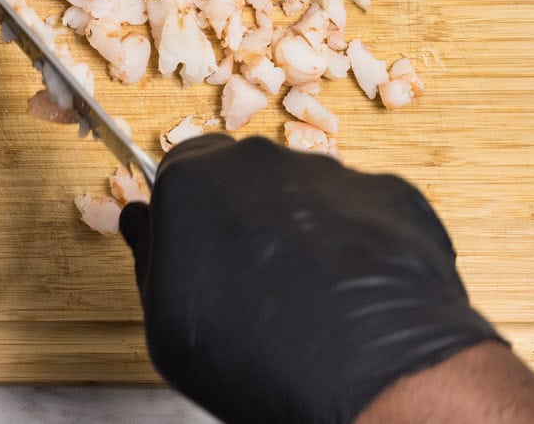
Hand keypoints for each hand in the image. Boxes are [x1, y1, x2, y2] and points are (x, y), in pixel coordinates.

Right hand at [119, 135, 500, 423]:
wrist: (366, 373)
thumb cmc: (251, 354)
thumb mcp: (164, 320)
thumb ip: (149, 255)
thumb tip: (142, 221)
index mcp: (193, 179)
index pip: (179, 172)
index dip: (188, 213)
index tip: (195, 247)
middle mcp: (262, 161)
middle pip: (245, 176)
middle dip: (246, 217)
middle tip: (253, 280)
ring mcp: (332, 173)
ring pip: (306, 192)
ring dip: (304, 231)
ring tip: (311, 296)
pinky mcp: (391, 194)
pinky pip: (365, 213)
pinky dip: (361, 245)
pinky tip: (355, 294)